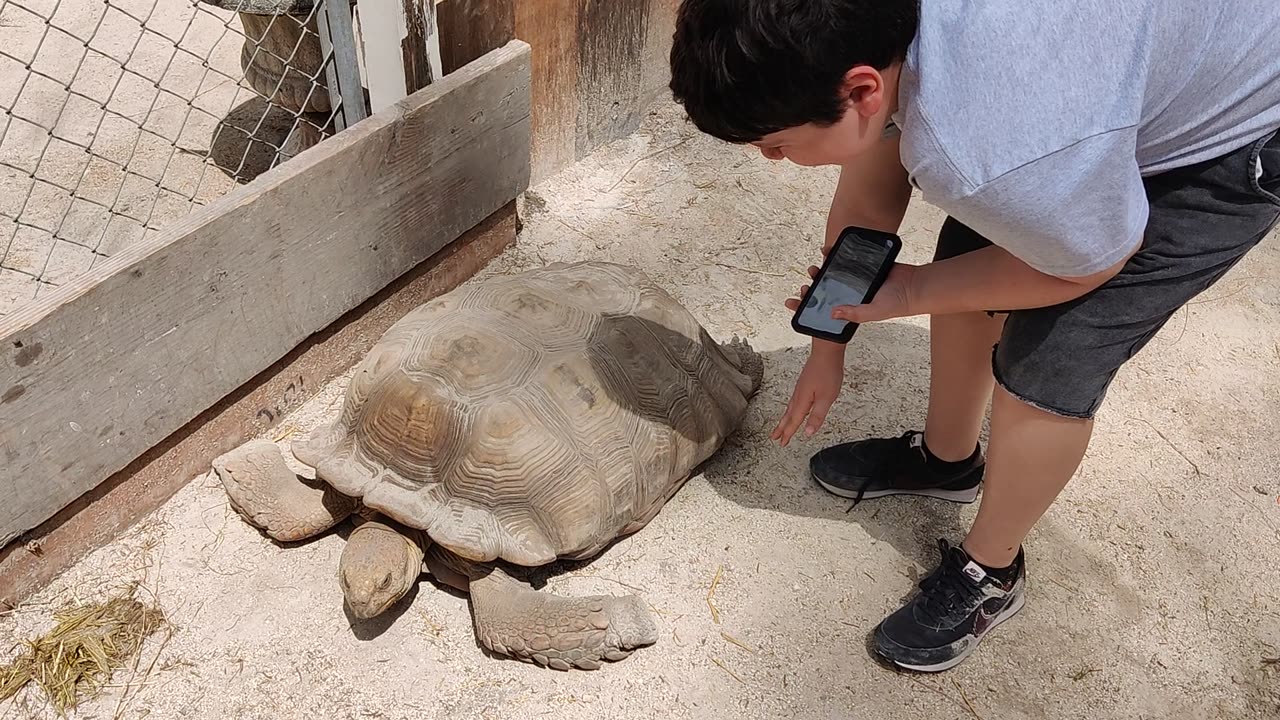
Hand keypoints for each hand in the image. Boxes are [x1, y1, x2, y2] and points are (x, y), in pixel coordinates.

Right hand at [770, 348, 843, 446]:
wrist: (826, 352)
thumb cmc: (827, 372)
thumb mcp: (826, 398)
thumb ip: (817, 416)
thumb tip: (808, 432)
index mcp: (802, 401)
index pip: (794, 421)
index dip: (788, 433)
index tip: (782, 443)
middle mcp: (798, 395)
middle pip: (788, 416)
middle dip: (781, 428)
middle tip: (775, 437)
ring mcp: (800, 388)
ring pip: (789, 408)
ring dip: (784, 419)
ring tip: (781, 426)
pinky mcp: (803, 383)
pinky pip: (793, 401)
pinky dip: (790, 409)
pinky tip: (794, 408)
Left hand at [784, 263, 918, 323]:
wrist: (916, 286)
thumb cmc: (897, 303)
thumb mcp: (873, 312)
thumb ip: (854, 313)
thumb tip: (832, 313)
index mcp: (853, 304)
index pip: (830, 303)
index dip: (816, 300)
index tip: (802, 294)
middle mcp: (855, 292)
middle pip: (833, 285)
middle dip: (819, 280)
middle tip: (811, 272)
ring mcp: (861, 278)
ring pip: (840, 270)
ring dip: (828, 265)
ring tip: (819, 260)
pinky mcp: (867, 266)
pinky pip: (851, 259)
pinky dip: (841, 254)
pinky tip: (831, 249)